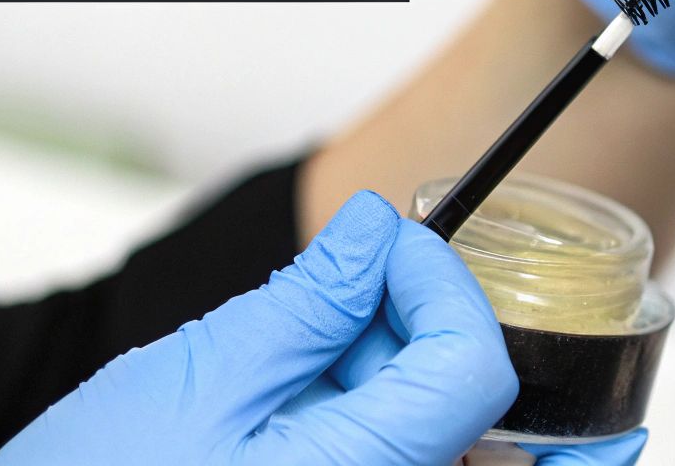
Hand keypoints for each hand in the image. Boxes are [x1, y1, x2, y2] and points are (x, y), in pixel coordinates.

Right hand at [0, 190, 522, 464]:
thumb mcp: (203, 376)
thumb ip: (307, 301)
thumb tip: (373, 230)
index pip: (471, 371)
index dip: (441, 289)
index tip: (388, 244)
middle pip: (448, 397)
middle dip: (397, 321)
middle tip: (321, 287)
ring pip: (409, 423)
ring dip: (363, 365)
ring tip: (268, 354)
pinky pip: (367, 451)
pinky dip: (338, 406)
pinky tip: (268, 396)